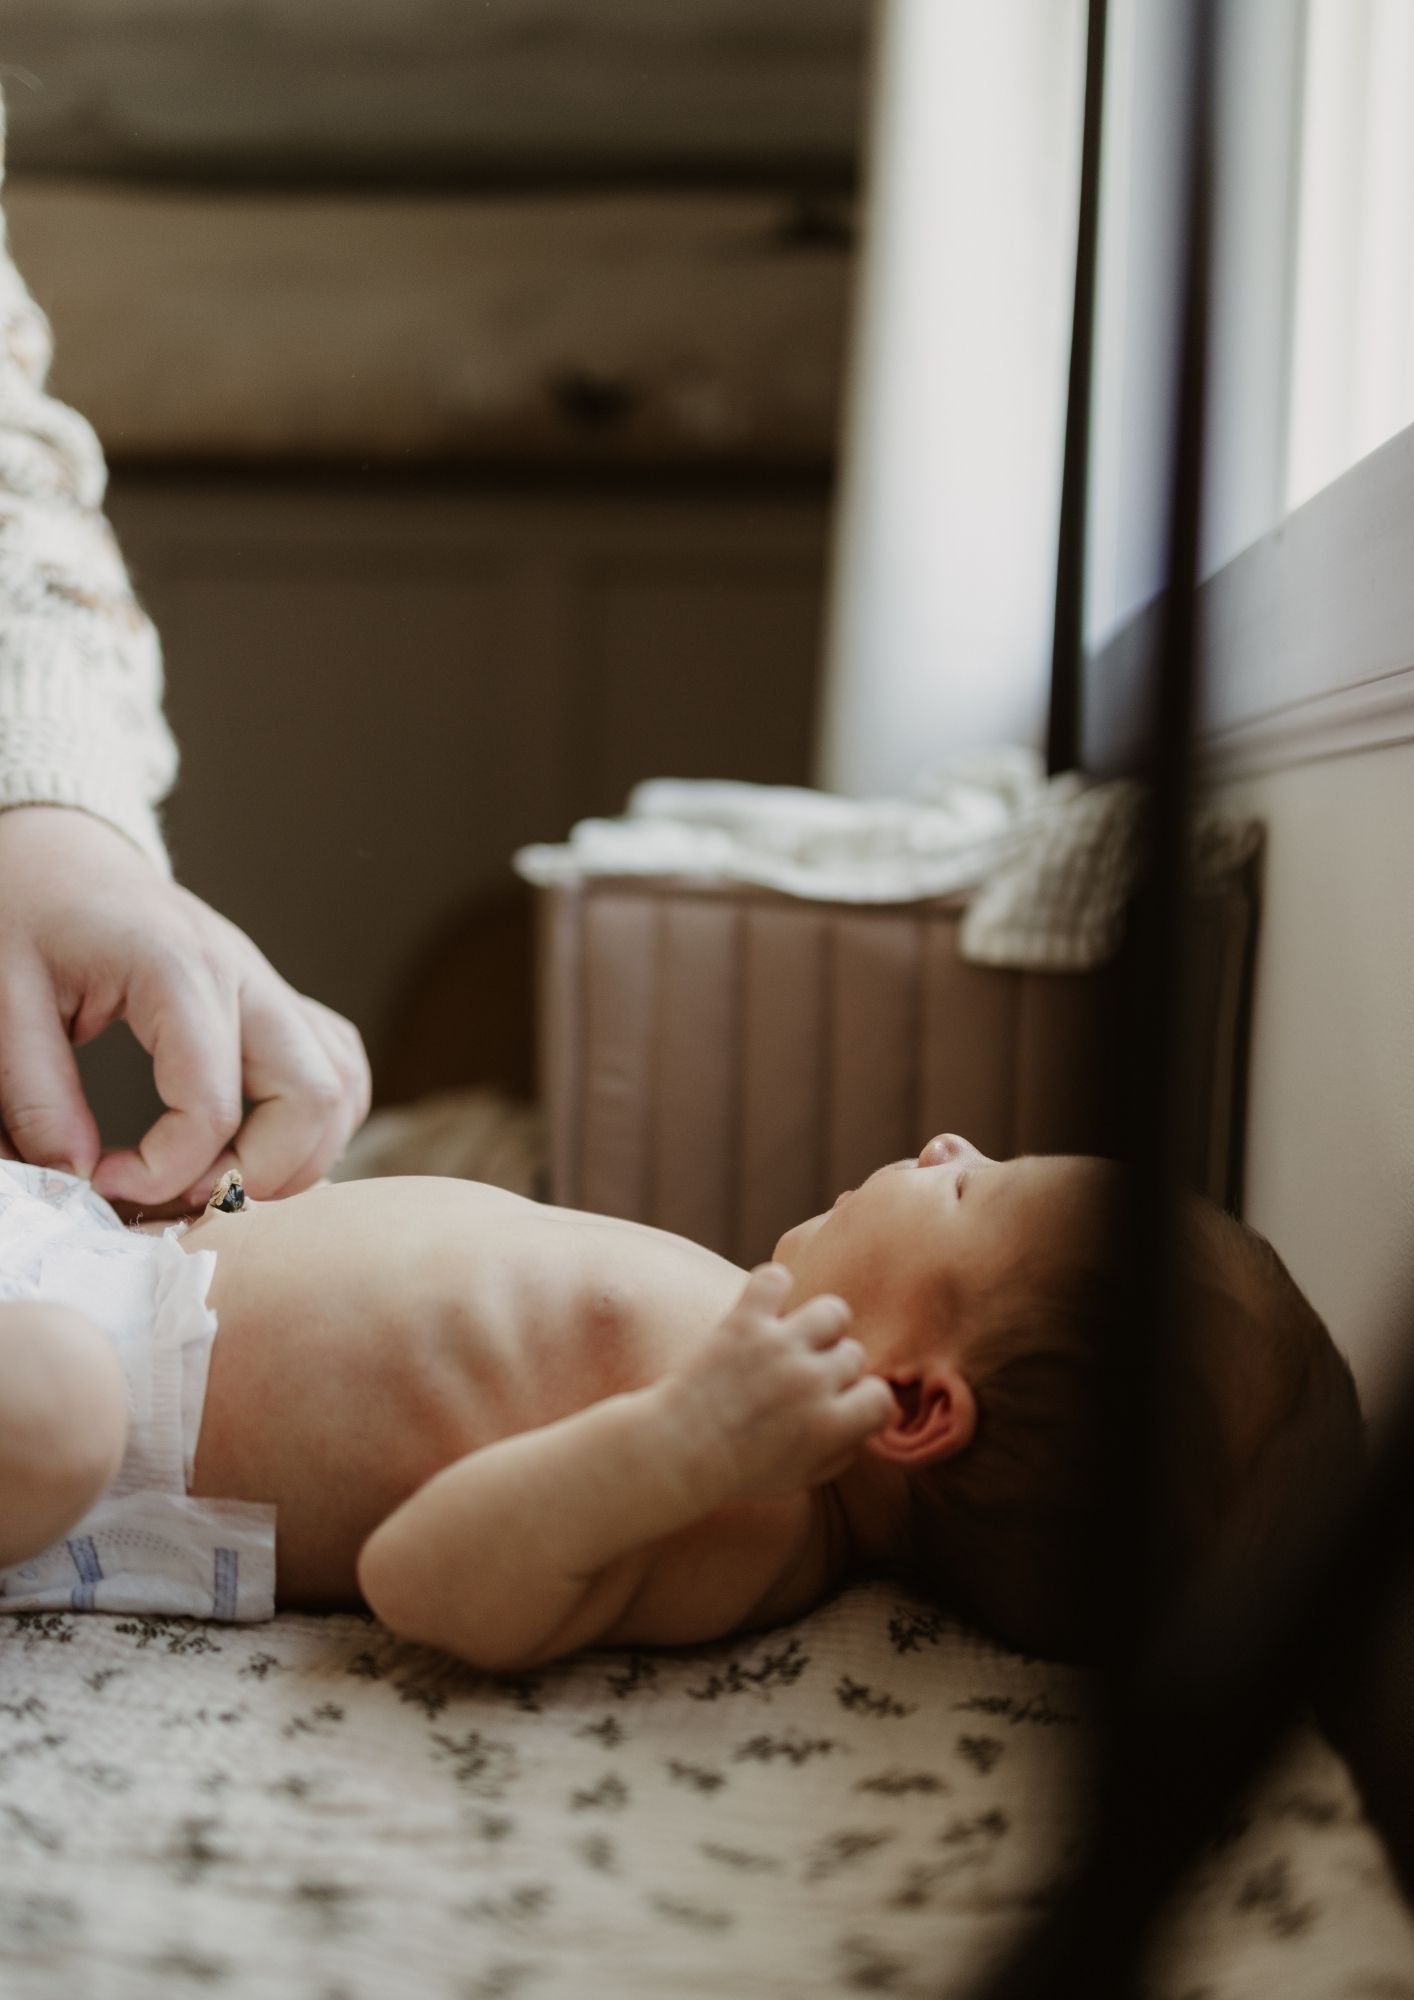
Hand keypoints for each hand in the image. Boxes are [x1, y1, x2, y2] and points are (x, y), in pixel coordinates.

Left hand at [0, 807, 370, 1207]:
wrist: (62, 860)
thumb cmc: (29, 917)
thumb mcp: (4, 1002)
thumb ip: (36, 1096)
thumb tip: (79, 1177)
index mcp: (176, 971)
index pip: (212, 1107)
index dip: (165, 1173)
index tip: (106, 1181)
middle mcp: (244, 976)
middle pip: (312, 1100)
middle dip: (257, 1175)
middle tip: (185, 1196)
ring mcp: (271, 987)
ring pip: (342, 1089)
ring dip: (298, 1155)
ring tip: (220, 1176)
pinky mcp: (278, 1000)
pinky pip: (339, 1066)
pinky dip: (317, 1120)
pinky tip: (259, 1141)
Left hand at [664, 1264, 894, 1502]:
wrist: (675, 1452)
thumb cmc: (736, 1471)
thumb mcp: (799, 1479)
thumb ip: (840, 1452)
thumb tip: (865, 1424)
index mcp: (830, 1426)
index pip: (881, 1397)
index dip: (861, 1401)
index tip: (836, 1405)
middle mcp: (812, 1383)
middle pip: (853, 1354)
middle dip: (831, 1367)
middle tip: (799, 1378)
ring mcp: (780, 1348)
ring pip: (833, 1311)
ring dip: (816, 1324)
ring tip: (794, 1336)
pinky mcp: (746, 1322)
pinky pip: (775, 1279)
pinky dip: (772, 1285)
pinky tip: (764, 1306)